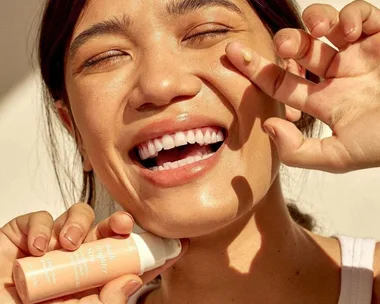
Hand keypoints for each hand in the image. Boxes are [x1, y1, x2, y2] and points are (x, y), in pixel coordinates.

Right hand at [0, 203, 187, 302]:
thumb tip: (131, 282)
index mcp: (92, 278)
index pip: (129, 260)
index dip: (151, 251)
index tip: (176, 244)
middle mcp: (77, 257)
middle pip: (108, 231)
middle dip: (120, 223)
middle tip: (124, 225)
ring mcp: (53, 243)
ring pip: (81, 216)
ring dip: (80, 224)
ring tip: (68, 245)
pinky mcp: (27, 233)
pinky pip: (42, 217)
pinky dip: (42, 227)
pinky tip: (37, 247)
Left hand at [226, 0, 379, 172]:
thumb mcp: (339, 156)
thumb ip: (298, 151)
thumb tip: (269, 127)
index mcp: (323, 101)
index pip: (281, 83)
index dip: (255, 70)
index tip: (231, 55)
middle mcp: (336, 77)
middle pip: (299, 51)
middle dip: (286, 44)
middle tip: (285, 47)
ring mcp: (359, 55)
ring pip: (324, 27)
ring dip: (313, 23)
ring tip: (317, 32)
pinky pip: (360, 15)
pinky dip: (350, 16)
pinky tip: (347, 30)